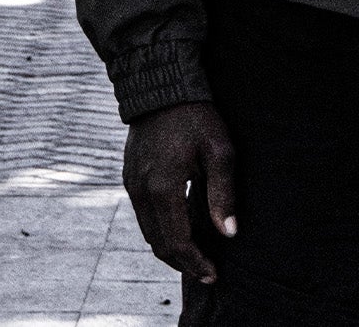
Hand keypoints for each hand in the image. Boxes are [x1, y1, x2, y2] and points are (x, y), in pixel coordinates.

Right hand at [124, 102, 237, 283]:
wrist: (162, 87)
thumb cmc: (196, 116)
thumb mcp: (219, 150)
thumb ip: (223, 193)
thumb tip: (229, 232)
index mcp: (163, 188)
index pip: (176, 242)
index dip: (194, 262)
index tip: (213, 272)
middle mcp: (141, 191)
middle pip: (159, 244)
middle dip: (183, 262)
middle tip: (206, 270)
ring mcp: (131, 185)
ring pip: (148, 232)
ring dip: (170, 248)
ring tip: (196, 254)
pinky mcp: (129, 177)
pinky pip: (143, 215)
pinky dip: (160, 229)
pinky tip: (180, 227)